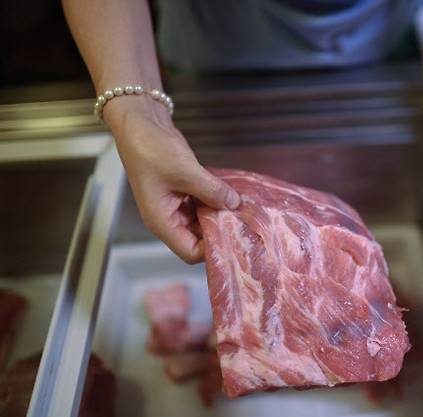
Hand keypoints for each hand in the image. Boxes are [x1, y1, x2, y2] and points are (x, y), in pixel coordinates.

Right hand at [105, 98, 239, 262]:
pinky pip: (203, 202)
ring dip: (220, 213)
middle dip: (220, 229)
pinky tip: (231, 193)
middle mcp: (168, 217)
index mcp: (161, 221)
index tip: (235, 236)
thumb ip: (212, 191)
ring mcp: (175, 203)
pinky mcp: (183, 189)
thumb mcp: (186, 171)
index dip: (212, 248)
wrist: (140, 120)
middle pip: (199, 237)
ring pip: (203, 219)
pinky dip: (216, 199)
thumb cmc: (151, 148)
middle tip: (244, 220)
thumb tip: (234, 204)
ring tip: (241, 207)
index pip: (190, 252)